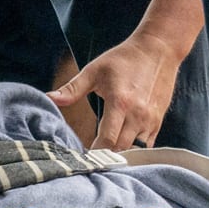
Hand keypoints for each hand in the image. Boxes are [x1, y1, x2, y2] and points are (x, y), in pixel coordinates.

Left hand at [52, 30, 184, 148]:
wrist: (158, 50)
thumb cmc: (124, 59)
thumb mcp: (95, 70)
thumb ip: (72, 88)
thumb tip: (50, 98)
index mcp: (120, 102)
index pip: (107, 140)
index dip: (95, 152)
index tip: (84, 155)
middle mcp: (138, 114)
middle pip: (121, 149)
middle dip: (106, 155)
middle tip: (92, 158)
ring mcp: (151, 119)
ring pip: (136, 149)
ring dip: (122, 153)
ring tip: (107, 154)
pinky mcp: (158, 120)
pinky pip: (148, 144)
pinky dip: (135, 148)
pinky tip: (124, 145)